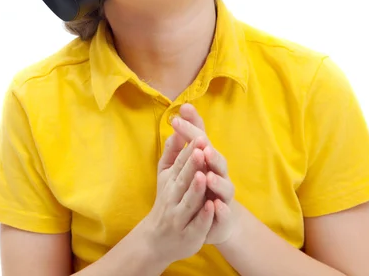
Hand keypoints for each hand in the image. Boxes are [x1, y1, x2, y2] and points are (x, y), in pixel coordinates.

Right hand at [138, 132, 214, 264]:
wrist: (156, 239)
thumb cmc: (166, 200)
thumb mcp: (166, 175)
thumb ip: (172, 152)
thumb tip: (176, 129)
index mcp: (170, 180)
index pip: (180, 163)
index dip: (189, 150)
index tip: (199, 136)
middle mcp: (173, 197)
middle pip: (184, 179)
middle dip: (193, 165)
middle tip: (201, 149)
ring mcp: (180, 216)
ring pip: (189, 201)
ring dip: (196, 189)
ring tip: (204, 176)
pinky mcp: (189, 235)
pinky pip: (197, 225)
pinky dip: (204, 216)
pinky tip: (211, 206)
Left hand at [171, 104, 236, 245]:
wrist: (213, 218)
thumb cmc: (200, 183)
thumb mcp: (188, 159)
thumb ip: (185, 137)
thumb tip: (180, 111)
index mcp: (208, 159)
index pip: (201, 140)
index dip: (190, 129)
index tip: (176, 119)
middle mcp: (219, 174)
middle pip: (217, 161)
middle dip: (211, 154)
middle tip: (203, 148)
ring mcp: (223, 194)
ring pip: (224, 186)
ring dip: (217, 181)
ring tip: (208, 176)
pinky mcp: (224, 215)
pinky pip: (225, 212)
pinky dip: (222, 210)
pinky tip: (216, 206)